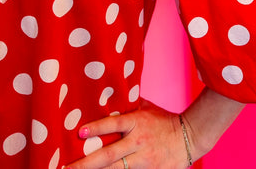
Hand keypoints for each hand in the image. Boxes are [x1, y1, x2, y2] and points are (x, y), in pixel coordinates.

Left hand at [63, 98, 191, 168]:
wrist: (189, 136)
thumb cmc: (164, 120)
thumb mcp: (147, 108)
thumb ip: (129, 105)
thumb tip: (109, 94)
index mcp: (137, 122)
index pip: (113, 124)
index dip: (97, 128)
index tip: (79, 132)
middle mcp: (138, 141)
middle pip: (109, 155)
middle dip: (86, 163)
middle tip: (66, 168)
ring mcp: (144, 159)